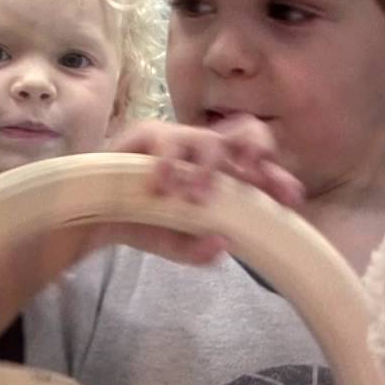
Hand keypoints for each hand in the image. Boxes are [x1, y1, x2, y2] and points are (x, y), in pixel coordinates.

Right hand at [98, 117, 304, 262]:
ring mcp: (177, 141)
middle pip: (246, 134)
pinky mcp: (147, 134)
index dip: (277, 179)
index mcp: (221, 176)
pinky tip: (163, 186)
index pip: (258, 169)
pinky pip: (164, 140)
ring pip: (208, 138)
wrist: (94, 215)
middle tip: (253, 177)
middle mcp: (204, 153)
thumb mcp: (173, 245)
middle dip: (257, 151)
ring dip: (208, 168)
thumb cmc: (140, 222)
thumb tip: (222, 244)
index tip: (290, 198)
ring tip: (196, 198)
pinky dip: (169, 164)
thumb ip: (197, 250)